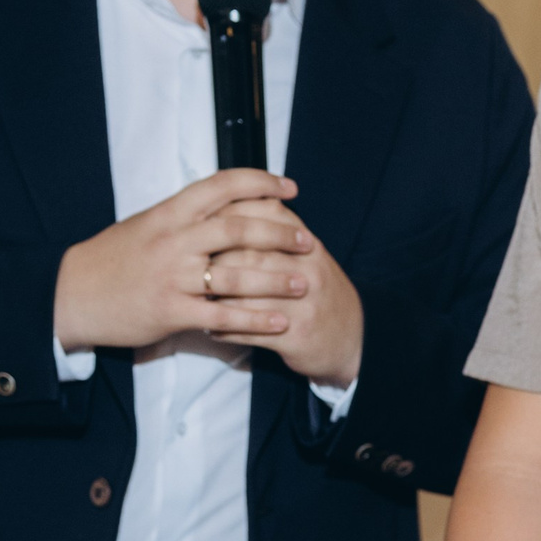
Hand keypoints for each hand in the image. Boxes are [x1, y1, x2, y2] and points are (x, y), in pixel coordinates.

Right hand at [54, 169, 303, 354]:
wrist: (72, 293)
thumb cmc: (112, 259)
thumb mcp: (146, 225)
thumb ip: (184, 216)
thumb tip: (223, 202)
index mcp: (169, 213)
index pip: (221, 186)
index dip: (260, 182)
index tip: (289, 187)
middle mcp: (173, 240)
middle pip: (237, 229)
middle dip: (279, 233)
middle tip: (307, 240)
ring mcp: (172, 277)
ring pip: (236, 275)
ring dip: (276, 279)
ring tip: (305, 281)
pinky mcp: (171, 312)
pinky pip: (223, 317)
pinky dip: (256, 320)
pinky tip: (280, 322)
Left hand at [209, 196, 363, 387]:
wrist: (355, 339)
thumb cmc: (318, 291)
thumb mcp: (306, 253)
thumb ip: (275, 227)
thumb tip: (232, 201)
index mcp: (306, 245)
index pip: (264, 216)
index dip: (228, 216)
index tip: (201, 222)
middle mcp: (307, 270)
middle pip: (248, 254)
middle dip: (212, 259)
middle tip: (185, 262)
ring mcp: (302, 304)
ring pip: (246, 294)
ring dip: (214, 297)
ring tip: (192, 297)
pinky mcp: (296, 336)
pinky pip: (251, 331)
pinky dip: (225, 330)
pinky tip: (209, 327)